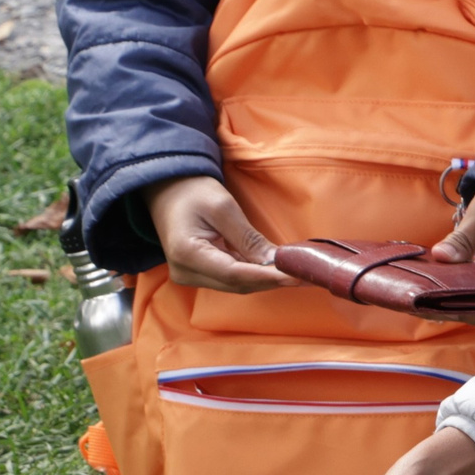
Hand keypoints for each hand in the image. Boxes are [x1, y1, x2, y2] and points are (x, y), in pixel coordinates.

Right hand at [148, 175, 293, 292]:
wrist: (168, 190)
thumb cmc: (193, 192)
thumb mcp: (224, 208)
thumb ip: (249, 239)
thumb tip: (276, 262)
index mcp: (187, 254)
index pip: (235, 274)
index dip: (268, 277)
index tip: (296, 275)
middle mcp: (186, 272)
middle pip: (237, 284)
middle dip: (273, 280)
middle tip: (306, 274)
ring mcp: (191, 275)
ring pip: (237, 284)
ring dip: (267, 279)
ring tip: (298, 273)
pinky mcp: (200, 273)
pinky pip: (232, 278)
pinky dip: (256, 274)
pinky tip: (278, 270)